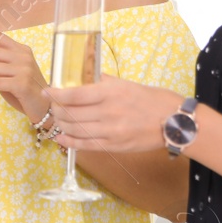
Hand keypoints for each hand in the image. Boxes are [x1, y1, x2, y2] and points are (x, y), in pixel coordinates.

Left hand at [46, 76, 181, 153]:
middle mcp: (107, 112)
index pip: (74, 94)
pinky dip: (69, 142)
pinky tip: (61, 138)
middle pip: (70, 113)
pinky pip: (85, 145)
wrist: (175, 122)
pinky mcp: (114, 146)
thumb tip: (85, 76)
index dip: (56, 94)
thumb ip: (104, 81)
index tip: (46, 92)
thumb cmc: (153, 100)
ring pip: (74, 130)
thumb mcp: (127, 84)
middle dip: (56, 110)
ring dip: (61, 125)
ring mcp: (110, 131)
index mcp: (110, 93)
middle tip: (53, 107)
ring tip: (58, 120)